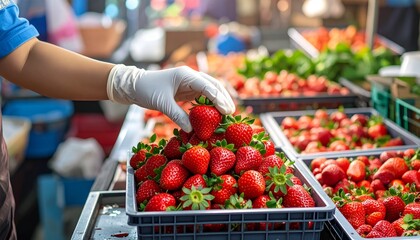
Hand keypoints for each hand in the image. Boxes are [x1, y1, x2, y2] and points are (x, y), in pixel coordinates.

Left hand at [107, 65, 235, 131]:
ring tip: (227, 114)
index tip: (226, 111)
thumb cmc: (146, 90)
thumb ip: (177, 115)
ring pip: (210, 90)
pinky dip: (210, 104)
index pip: (207, 85)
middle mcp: (190, 76)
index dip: (218, 98)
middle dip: (223, 98)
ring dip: (219, 101)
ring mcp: (190, 83)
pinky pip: (203, 96)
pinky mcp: (187, 90)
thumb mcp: (161, 103)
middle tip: (231, 114)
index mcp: (185, 75)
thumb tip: (192, 129)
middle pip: (213, 86)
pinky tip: (215, 114)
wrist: (134, 85)